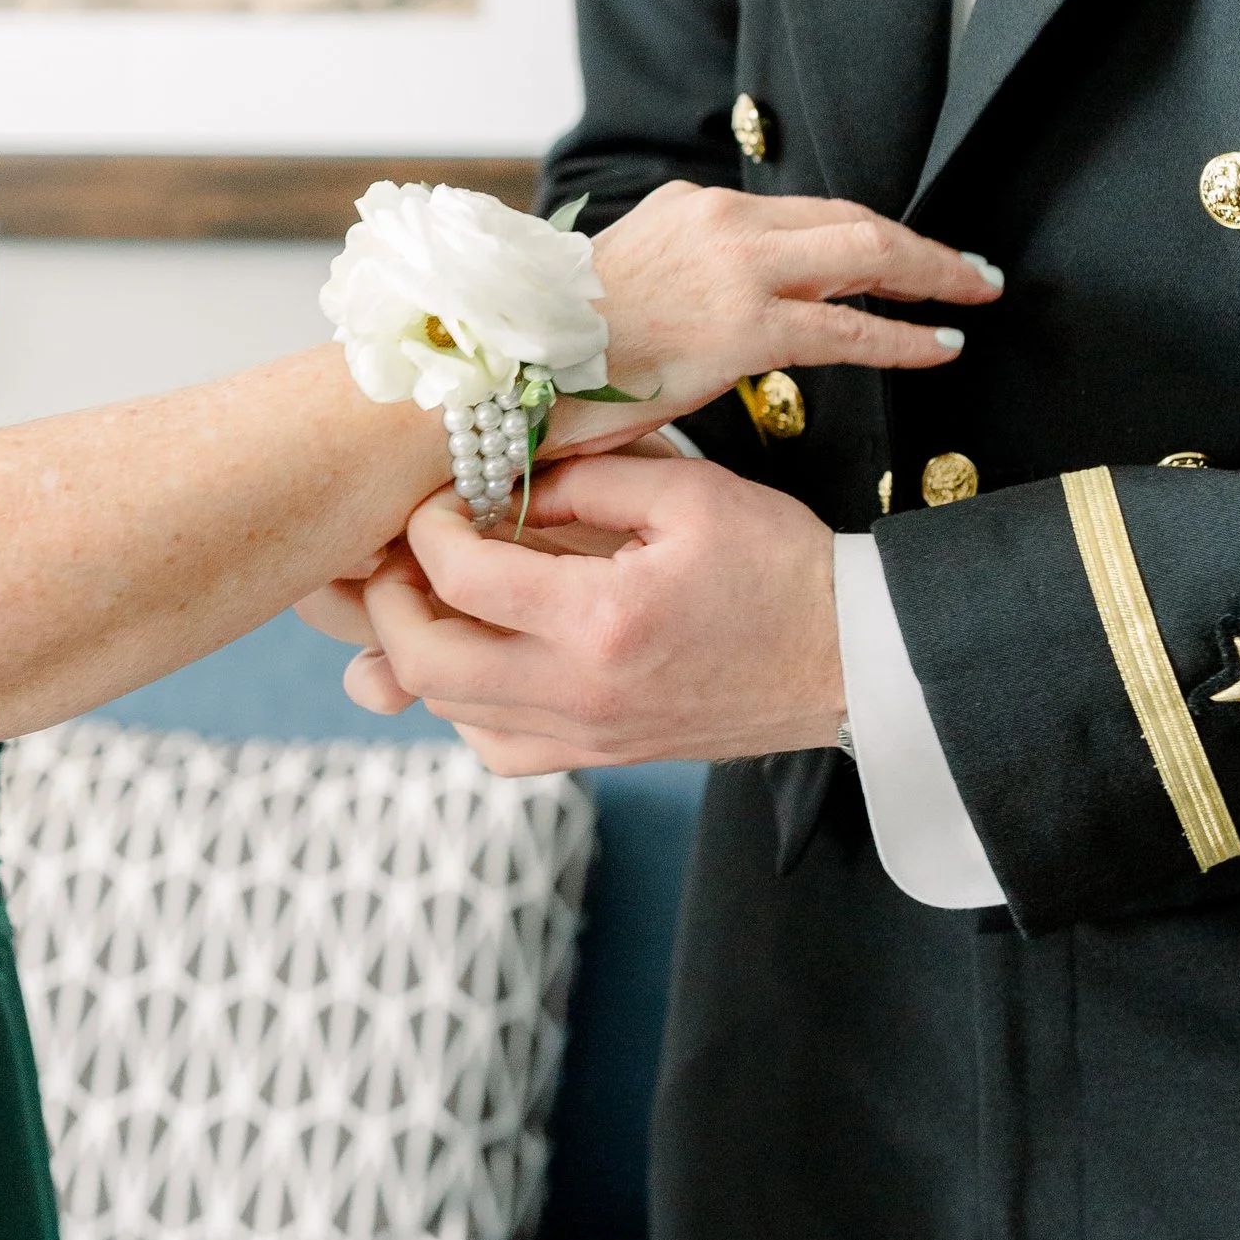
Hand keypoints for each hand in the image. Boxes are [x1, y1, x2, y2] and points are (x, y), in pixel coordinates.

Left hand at [357, 453, 841, 771]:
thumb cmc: (780, 565)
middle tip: (399, 554)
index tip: (436, 499)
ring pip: (450, 712)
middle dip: (388, 601)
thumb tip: (502, 488)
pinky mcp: (602, 757)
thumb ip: (584, 482)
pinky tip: (485, 651)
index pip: (462, 580)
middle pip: (425, 665)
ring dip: (420, 650)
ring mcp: (590, 737)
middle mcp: (584, 693)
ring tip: (432, 594)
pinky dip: (466, 702)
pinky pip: (497, 746)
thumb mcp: (688, 492)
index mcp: (604, 620)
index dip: (425, 530)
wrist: (852, 658)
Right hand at [560, 183, 997, 447]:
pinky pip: (848, 329)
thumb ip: (687, 277)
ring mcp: (738, 269)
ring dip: (930, 275)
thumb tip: (721, 310)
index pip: (803, 212)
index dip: (866, 232)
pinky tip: (941, 345)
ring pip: (864, 255)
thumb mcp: (629, 278)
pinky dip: (904, 337)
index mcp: (692, 204)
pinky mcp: (746, 326)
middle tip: (968, 269)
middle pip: (849, 220)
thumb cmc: (557, 343)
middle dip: (918, 245)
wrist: (511, 361)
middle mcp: (722, 220)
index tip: (903, 251)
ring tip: (973, 294)